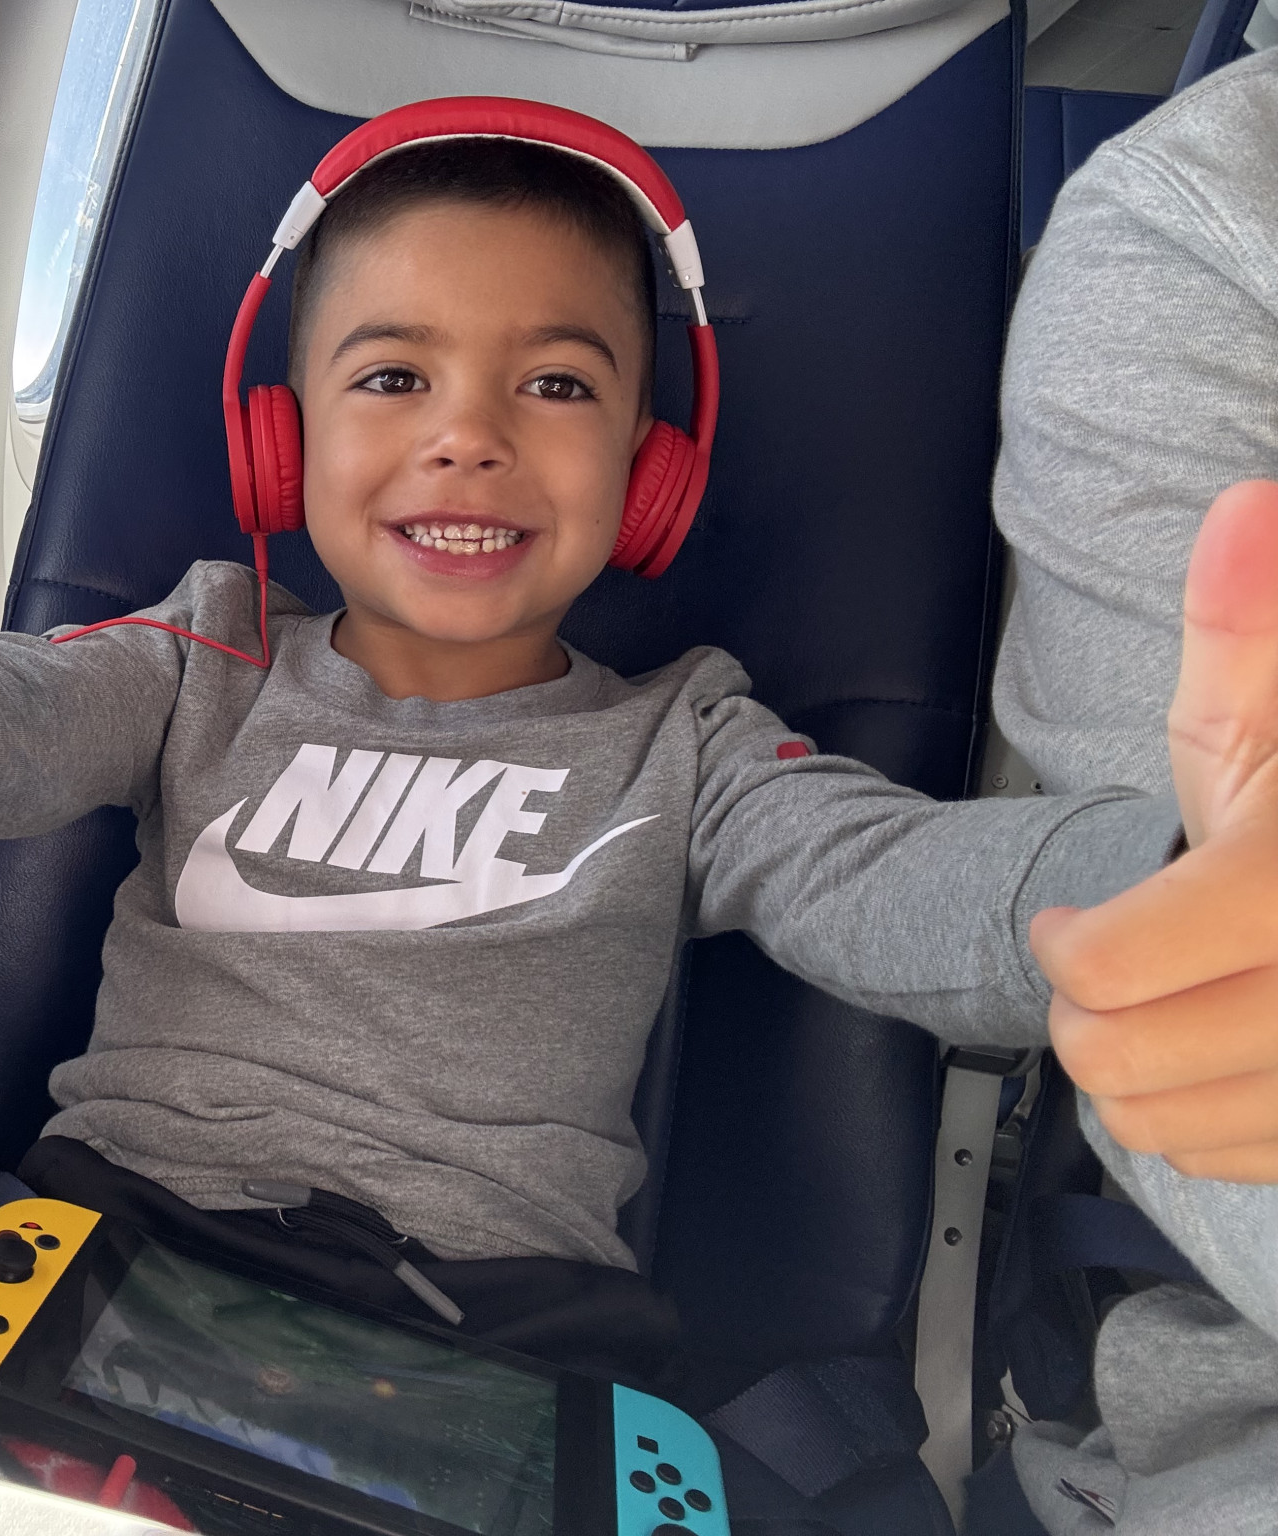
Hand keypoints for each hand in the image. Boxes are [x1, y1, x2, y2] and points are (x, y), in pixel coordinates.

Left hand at [1033, 480, 1277, 1181]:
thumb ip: (1249, 626)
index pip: (1114, 967)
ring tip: (1163, 1013)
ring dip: (1135, 1078)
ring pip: (1168, 1124)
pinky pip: (1228, 1164)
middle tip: (1106, 973)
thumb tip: (1248, 505)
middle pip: (1124, 1053)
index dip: (1067, 951)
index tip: (1069, 931)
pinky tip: (1220, 1060)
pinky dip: (1198, 1127)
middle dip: (1087, 1017)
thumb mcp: (1266, 716)